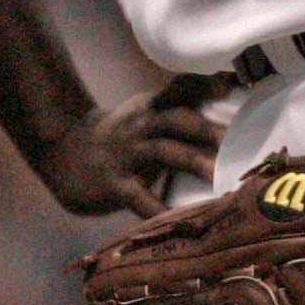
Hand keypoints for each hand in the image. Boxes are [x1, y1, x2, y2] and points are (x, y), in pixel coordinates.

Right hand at [34, 72, 231, 217]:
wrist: (65, 153)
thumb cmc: (122, 136)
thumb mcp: (146, 113)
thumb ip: (182, 105)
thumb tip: (229, 90)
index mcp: (153, 106)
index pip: (182, 88)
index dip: (206, 84)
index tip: (233, 84)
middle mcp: (142, 125)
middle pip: (178, 119)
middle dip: (208, 129)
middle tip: (240, 141)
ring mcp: (127, 153)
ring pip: (164, 153)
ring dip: (193, 162)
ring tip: (218, 177)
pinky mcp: (114, 184)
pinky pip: (139, 197)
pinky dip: (159, 208)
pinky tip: (178, 219)